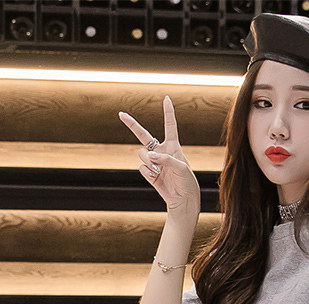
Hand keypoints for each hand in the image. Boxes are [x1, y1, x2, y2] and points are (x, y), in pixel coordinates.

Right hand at [118, 96, 200, 214]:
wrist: (182, 200)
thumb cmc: (186, 182)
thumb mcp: (181, 167)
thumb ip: (165, 159)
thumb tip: (149, 156)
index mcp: (173, 146)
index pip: (170, 125)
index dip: (168, 112)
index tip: (166, 98)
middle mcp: (161, 151)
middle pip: (143, 135)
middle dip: (132, 125)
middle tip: (121, 114)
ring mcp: (154, 163)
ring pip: (142, 155)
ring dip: (149, 161)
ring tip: (158, 170)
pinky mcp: (149, 174)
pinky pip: (142, 168)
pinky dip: (148, 173)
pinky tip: (156, 178)